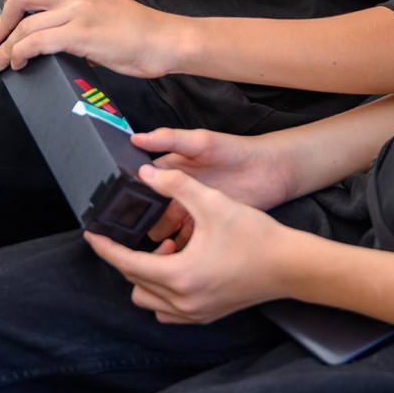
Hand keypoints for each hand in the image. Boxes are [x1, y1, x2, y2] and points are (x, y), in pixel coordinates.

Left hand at [0, 0, 183, 76]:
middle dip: (1, 19)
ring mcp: (78, 9)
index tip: (4, 11)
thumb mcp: (100, 4)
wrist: (164, 40)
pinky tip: (20, 63)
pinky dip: (20, 53)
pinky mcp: (81, 33)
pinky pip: (36, 41)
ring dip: (6, 46)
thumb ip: (72, 8)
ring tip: (1, 61)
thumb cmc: (135, 30)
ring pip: (24, 22)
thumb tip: (43, 31)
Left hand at [85, 166, 294, 324]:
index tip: (92, 235)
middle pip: (134, 282)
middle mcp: (182, 301)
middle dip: (128, 257)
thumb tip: (146, 173)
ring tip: (167, 249)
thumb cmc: (255, 236)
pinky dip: (163, 291)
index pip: (127, 263)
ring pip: (149, 300)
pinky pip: (168, 310)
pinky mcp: (205, 316)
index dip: (105, 247)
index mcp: (179, 275)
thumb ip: (176, 184)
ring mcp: (194, 313)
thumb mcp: (212, 202)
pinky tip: (179, 267)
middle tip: (135, 234)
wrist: (290, 266)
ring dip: (147, 275)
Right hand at [135, 127, 293, 249]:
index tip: (121, 205)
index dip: (132, 193)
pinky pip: (188, 243)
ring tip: (162, 245)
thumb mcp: (201, 142)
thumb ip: (170, 139)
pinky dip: (182, 249)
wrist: (272, 171)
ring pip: (166, 229)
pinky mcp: (207, 228)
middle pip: (151, 210)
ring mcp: (192, 211)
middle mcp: (178, 192)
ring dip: (162, 237)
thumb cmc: (236, 151)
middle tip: (141, 229)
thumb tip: (137, 138)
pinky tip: (181, 254)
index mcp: (172, 169)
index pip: (143, 183)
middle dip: (146, 220)